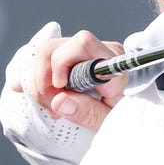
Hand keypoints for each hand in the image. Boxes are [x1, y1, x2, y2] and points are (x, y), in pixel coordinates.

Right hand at [0, 22, 121, 164]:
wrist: (136, 110)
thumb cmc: (126, 114)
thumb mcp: (111, 120)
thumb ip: (87, 112)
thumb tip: (58, 100)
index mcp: (114, 62)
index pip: (82, 43)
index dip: (61, 64)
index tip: (58, 92)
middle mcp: (98, 50)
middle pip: (55, 47)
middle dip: (42, 77)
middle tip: (50, 104)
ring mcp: (83, 53)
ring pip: (46, 52)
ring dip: (37, 80)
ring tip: (49, 104)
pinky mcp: (71, 59)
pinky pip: (44, 59)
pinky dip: (31, 76)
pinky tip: (27, 91)